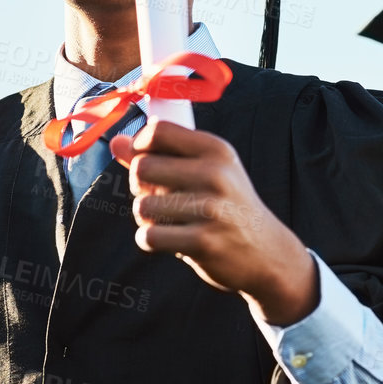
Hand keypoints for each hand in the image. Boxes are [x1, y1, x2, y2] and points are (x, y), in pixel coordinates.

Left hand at [110, 120, 314, 323]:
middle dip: (140, 185)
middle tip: (160, 197)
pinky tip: (170, 240)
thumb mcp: (205, 172)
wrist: (266, 252)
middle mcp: (215, 173)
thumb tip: (116, 142)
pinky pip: (150, 236)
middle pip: (142, 167)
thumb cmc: (227, 206)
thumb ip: (160, 155)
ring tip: (169, 221)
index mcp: (216, 149)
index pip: (158, 131)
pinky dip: (152, 240)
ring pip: (142, 205)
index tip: (146, 160)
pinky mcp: (203, 241)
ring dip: (146, 217)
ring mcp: (211, 208)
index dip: (140, 145)